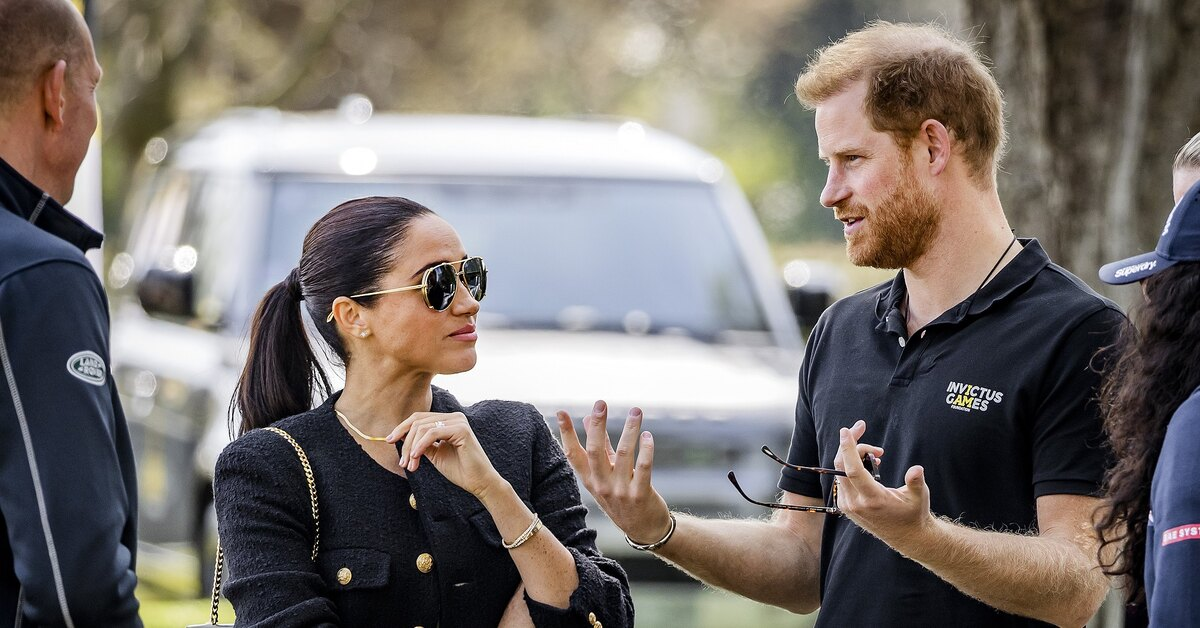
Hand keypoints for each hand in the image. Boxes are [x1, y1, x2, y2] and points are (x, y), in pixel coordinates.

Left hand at [387, 412, 503, 497]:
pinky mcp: (461, 430)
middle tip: (402, 462)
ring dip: (411, 448)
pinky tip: (416, 458)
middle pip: (418, 421)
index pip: (420, 418)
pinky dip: (420, 446)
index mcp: (449, 420)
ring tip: (410, 465)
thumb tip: (401, 436)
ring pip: (422, 428)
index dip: (402, 428)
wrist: (479, 483)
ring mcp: (458, 421)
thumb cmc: (460, 470)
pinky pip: (432, 434)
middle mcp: (454, 417)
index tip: (389, 440)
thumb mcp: (435, 454)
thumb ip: (421, 444)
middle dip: (405, 441)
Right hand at [557, 400, 672, 544]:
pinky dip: (645, 450)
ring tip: (636, 411)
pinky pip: (643, 469)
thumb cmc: (622, 496)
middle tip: (600, 403)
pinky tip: (647, 436)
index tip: (560, 412)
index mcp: (590, 479)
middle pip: (595, 451)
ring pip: (623, 455)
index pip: (573, 454)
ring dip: (629, 430)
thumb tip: (588, 419)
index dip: (566, 433)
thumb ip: (600, 447)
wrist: (643, 529)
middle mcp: (601, 485)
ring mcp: (620, 491)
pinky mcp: (640, 495)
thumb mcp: (606, 475)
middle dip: (598, 426)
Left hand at [834, 419, 933, 545]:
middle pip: (841, 466)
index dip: (848, 448)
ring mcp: (848, 506)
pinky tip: (869, 464)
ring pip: (840, 471)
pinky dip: (851, 467)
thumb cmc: (914, 513)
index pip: (852, 470)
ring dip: (854, 455)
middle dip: (850, 443)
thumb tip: (916, 469)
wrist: (907, 536)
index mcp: (872, 499)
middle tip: (861, 427)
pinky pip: (842, 479)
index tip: (846, 430)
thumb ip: (915, 482)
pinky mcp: (845, 506)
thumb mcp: (919, 497)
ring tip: (878, 454)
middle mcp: (855, 503)